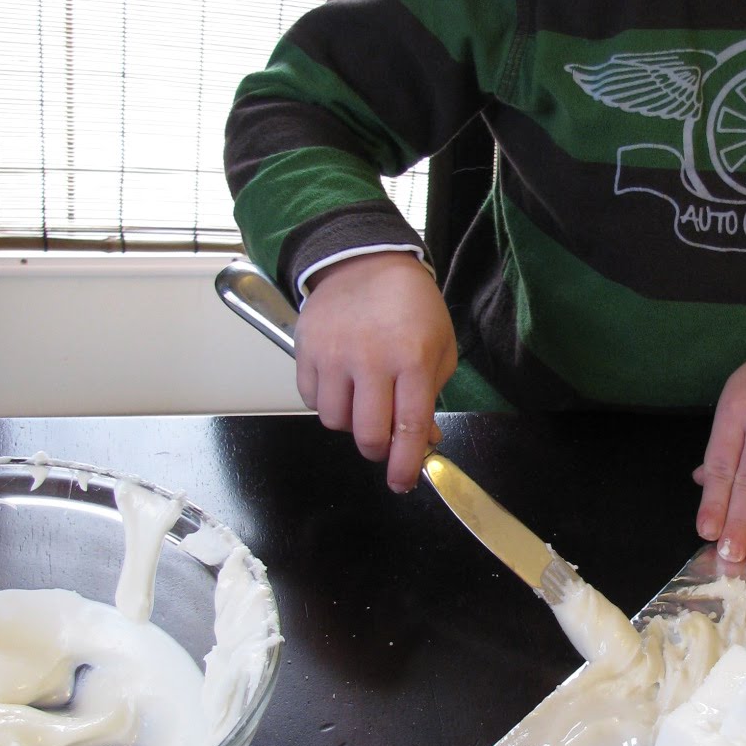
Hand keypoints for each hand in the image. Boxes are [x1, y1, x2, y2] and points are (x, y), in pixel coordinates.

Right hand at [293, 251, 456, 490]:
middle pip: (366, 435)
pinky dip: (327, 402)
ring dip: (351, 423)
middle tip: (384, 441)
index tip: (403, 482)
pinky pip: (310, 399)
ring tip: (363, 400)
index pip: (409, 427)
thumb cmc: (411, 306)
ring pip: (335, 421)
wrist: (366, 262)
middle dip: (378, 450)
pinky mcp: (305, 350)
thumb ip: (431, 397)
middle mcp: (370, 359)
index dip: (406, 464)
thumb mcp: (439, 347)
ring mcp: (333, 354)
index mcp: (413, 358)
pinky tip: (342, 383)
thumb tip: (422, 443)